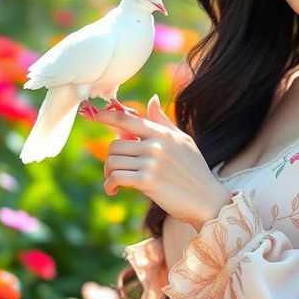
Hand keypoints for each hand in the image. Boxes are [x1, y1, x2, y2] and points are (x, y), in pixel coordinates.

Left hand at [93, 94, 232, 231]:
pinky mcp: (147, 182)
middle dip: (111, 159)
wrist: (206, 199)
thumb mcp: (183, 141)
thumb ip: (164, 121)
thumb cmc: (195, 169)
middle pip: (115, 144)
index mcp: (162, 133)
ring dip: (109, 173)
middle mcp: (155, 145)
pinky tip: (114, 190)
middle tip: (115, 170)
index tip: (92, 113)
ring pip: (113, 161)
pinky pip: (116, 178)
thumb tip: (151, 99)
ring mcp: (151, 163)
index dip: (106, 115)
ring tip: (115, 180)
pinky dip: (110, 185)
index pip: (128, 119)